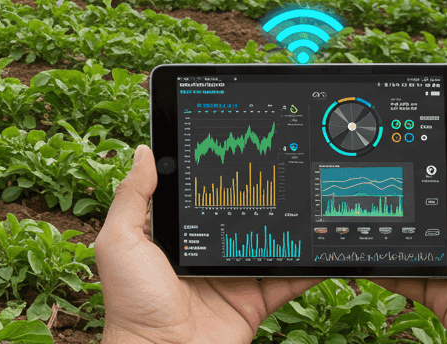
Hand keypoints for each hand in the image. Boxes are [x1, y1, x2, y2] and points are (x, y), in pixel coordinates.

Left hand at [93, 145, 322, 343]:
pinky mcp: (255, 300)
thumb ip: (132, 197)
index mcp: (174, 234)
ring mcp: (232, 275)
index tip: (237, 146)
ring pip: (270, 243)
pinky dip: (311, 266)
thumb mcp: (120, 242)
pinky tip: (326, 244)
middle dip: (261, 194)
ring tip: (312, 196)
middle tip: (285, 165)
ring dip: (291, 226)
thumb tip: (146, 152)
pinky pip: (289, 279)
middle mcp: (204, 251)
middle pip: (240, 215)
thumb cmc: (132, 301)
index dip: (214, 172)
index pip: (198, 194)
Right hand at [377, 123, 446, 343]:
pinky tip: (360, 250)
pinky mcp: (438, 290)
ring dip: (388, 226)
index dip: (439, 155)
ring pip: (411, 236)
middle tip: (372, 169)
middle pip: (430, 203)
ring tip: (358, 206)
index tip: (407, 136)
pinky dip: (380, 265)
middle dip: (405, 189)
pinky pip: (401, 273)